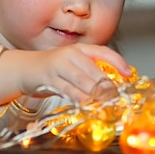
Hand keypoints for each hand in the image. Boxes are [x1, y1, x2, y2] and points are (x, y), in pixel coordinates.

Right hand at [0, 44, 131, 104]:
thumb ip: (91, 72)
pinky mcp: (49, 78)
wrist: (26, 67)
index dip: (118, 62)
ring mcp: (60, 66)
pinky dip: (80, 99)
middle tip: (118, 97)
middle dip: (108, 86)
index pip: (104, 52)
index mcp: (81, 49)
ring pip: (83, 81)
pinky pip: (68, 90)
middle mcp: (71, 54)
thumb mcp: (74, 64)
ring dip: (96, 94)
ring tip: (107, 103)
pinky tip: (87, 105)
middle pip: (95, 70)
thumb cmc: (54, 68)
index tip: (128, 73)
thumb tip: (112, 86)